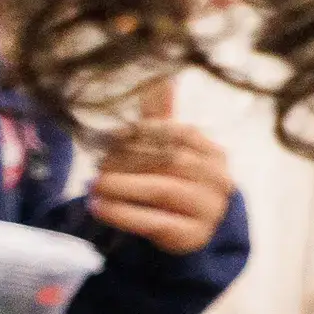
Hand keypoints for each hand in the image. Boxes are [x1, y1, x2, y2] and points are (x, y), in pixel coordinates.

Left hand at [84, 116, 236, 254]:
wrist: (191, 232)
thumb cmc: (174, 184)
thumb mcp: (169, 150)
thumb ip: (161, 118)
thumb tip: (160, 76)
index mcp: (215, 154)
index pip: (181, 133)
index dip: (145, 131)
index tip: (111, 136)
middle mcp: (219, 180)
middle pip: (172, 162)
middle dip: (130, 161)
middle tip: (96, 164)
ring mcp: (209, 210)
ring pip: (164, 191)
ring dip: (123, 187)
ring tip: (93, 186)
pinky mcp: (192, 237)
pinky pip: (156, 222)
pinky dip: (124, 214)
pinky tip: (99, 207)